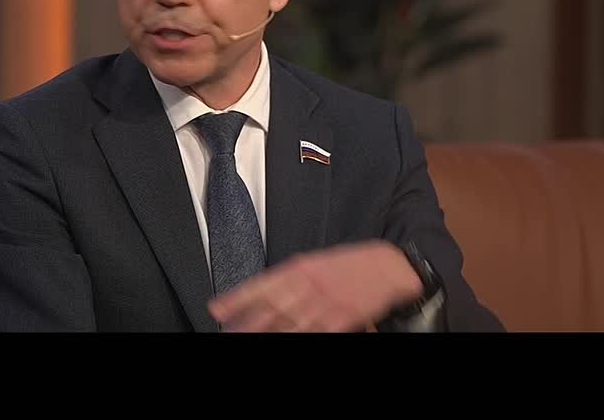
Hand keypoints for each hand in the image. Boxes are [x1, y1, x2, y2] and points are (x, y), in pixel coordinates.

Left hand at [208, 240, 423, 331]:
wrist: (387, 266)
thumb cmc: (350, 265)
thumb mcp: (316, 262)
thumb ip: (291, 277)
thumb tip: (265, 291)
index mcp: (299, 268)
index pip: (261, 285)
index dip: (237, 298)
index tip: (216, 308)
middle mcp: (308, 286)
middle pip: (270, 309)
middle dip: (245, 323)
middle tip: (227, 331)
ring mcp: (324, 305)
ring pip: (288, 325)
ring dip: (267, 334)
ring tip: (245, 339)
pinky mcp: (341, 320)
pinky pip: (315, 334)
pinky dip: (300, 338)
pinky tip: (286, 341)